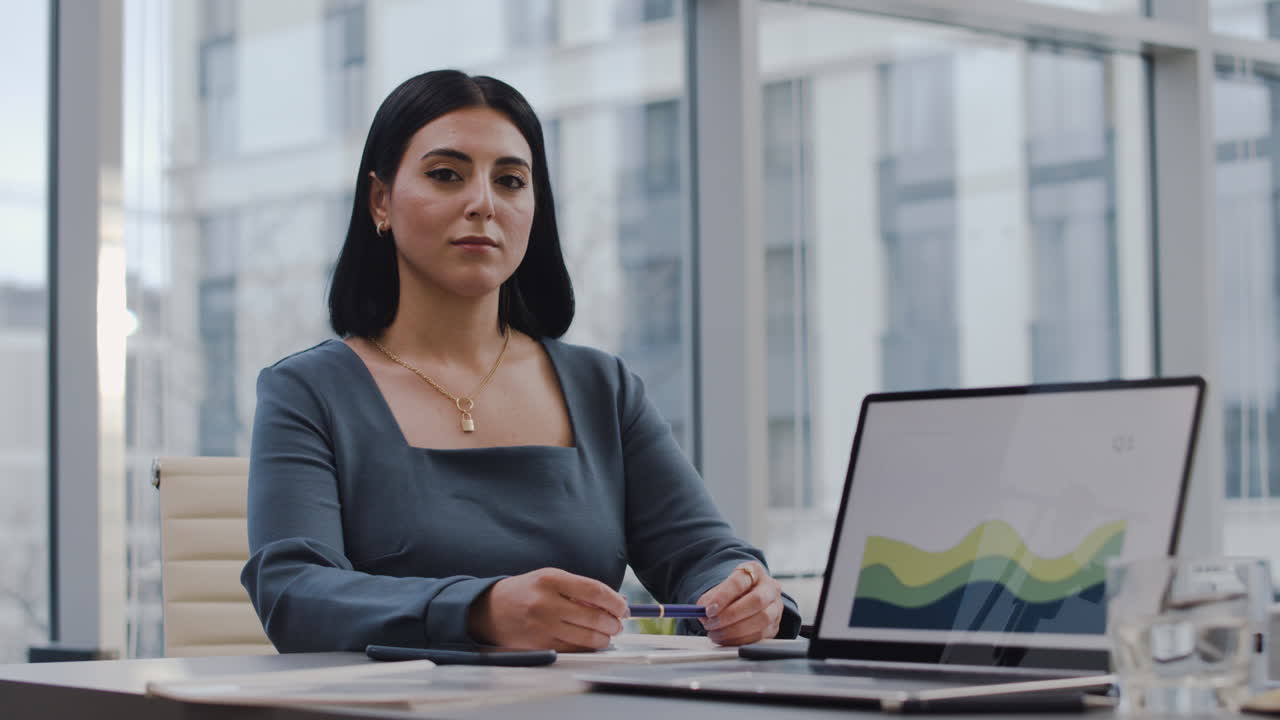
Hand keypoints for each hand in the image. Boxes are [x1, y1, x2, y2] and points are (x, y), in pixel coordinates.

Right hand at [467, 568, 627, 651]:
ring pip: (587, 637)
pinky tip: (591, 642)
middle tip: (618, 625)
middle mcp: (546, 602)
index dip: (615, 602)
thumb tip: (616, 602)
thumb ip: (581, 589)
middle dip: (613, 623)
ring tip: (607, 634)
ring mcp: (542, 626)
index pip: (595, 591)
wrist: (489, 610)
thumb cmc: (526, 592)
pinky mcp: (539, 645)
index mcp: (551, 580)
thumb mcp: (550, 580)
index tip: (623, 609)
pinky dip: (588, 647)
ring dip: (604, 638)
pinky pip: (574, 649)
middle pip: (594, 617)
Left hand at [697, 561, 782, 645]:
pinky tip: (726, 640)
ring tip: (715, 634)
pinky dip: (740, 640)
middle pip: (756, 600)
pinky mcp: (775, 626)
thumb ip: (710, 599)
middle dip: (731, 615)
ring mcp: (776, 607)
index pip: (740, 582)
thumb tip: (701, 613)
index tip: (708, 609)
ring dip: (735, 630)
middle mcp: (770, 587)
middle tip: (711, 624)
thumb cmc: (734, 592)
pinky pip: (760, 636)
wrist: (750, 597)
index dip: (723, 596)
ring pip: (761, 620)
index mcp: (754, 571)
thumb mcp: (721, 588)